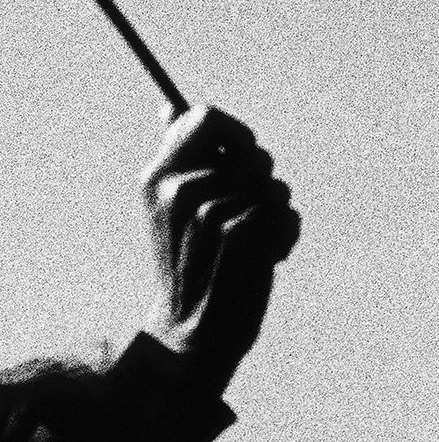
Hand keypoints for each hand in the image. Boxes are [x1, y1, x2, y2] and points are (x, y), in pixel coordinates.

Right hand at [138, 105, 300, 392]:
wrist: (192, 332)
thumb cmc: (191, 266)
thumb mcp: (170, 207)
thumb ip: (178, 156)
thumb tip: (170, 109)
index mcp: (156, 176)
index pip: (207, 117)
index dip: (235, 134)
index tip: (239, 159)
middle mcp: (177, 188)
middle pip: (250, 151)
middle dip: (261, 180)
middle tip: (243, 215)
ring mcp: (206, 211)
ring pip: (272, 185)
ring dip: (275, 214)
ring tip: (252, 244)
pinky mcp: (238, 234)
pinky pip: (284, 212)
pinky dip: (285, 236)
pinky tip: (265, 259)